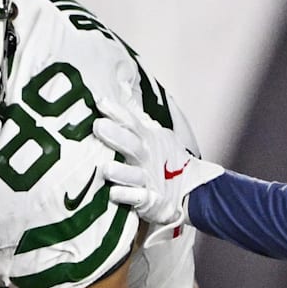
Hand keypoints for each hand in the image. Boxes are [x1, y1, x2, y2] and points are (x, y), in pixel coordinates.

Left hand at [93, 96, 223, 233]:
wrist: (189, 189)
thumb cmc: (162, 159)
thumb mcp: (153, 135)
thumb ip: (134, 117)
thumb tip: (121, 86)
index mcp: (147, 139)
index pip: (131, 122)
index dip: (117, 112)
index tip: (99, 101)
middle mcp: (147, 157)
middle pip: (132, 145)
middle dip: (116, 136)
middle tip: (98, 126)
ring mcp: (149, 179)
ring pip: (134, 174)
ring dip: (121, 171)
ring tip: (105, 168)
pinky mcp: (152, 200)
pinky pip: (140, 198)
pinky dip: (129, 196)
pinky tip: (114, 193)